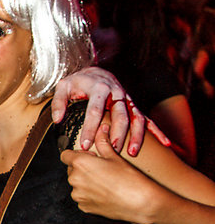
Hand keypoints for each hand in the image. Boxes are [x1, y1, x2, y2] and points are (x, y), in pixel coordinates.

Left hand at [51, 66, 168, 156]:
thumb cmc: (78, 82)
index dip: (90, 128)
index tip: (84, 145)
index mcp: (99, 88)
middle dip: (117, 134)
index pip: (94, 110)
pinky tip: (165, 143)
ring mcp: (127, 100)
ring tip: (132, 152)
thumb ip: (59, 102)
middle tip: (111, 151)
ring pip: (136, 117)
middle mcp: (116, 93)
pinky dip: (157, 131)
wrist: (95, 71)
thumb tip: (57, 119)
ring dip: (136, 135)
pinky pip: (147, 118)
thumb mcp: (63, 87)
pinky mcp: (133, 106)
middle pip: (120, 115)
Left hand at [60, 123, 155, 223]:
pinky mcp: (84, 207)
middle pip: (71, 170)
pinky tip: (104, 192)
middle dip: (82, 168)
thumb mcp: (114, 156)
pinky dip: (89, 195)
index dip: (76, 154)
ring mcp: (78, 195)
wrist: (139, 202)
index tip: (89, 156)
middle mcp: (75, 179)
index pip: (65, 155)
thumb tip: (101, 130)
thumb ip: (103, 142)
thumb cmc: (128, 179)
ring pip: (77, 184)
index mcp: (80, 163)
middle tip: (100, 169)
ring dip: (85, 182)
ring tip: (104, 182)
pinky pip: (82, 197)